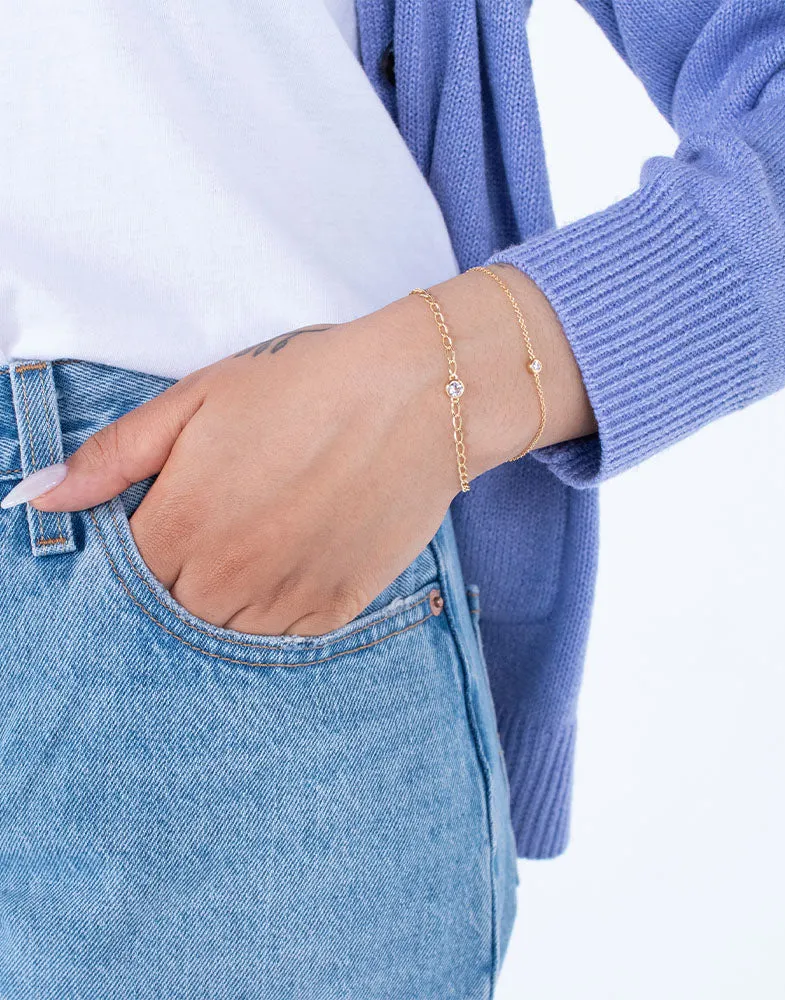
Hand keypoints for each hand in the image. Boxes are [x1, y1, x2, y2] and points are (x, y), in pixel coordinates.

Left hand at [23, 266, 595, 635]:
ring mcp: (286, 598)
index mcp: (183, 523)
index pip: (120, 578)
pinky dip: (273, 617)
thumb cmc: (308, 385)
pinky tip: (286, 568)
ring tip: (249, 549)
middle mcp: (229, 576)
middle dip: (174, 583)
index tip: (156, 529)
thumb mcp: (199, 398)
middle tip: (210, 532)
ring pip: (224, 636)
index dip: (131, 556)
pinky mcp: (337, 608)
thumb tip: (38, 495)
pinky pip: (283, 641)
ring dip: (222, 605)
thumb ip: (115, 455)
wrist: (420, 396)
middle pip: (169, 616)